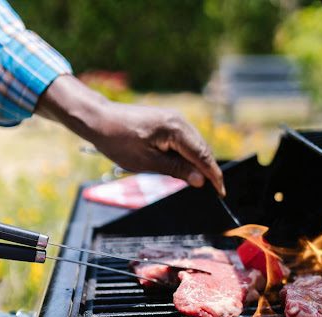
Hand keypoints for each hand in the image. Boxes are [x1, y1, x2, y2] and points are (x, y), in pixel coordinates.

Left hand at [37, 75, 224, 195]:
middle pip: (203, 150)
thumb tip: (201, 180)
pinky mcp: (169, 121)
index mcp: (175, 129)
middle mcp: (180, 121)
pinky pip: (186, 141)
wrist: (100, 120)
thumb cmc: (119, 142)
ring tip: (201, 182)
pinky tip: (188, 167)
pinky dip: (190, 155)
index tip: (221, 192)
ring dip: (200, 163)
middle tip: (215, 191)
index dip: (214, 175)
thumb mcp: (148, 163)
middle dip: (209, 170)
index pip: (202, 156)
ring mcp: (175, 119)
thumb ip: (177, 170)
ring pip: (196, 145)